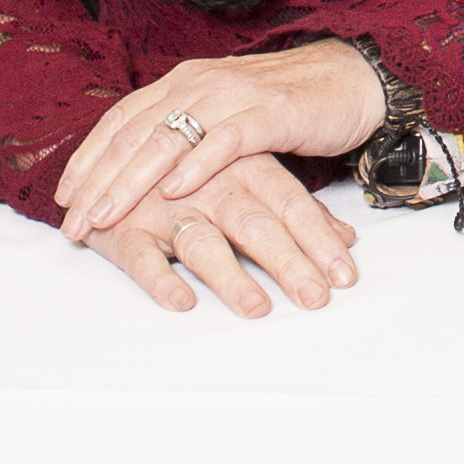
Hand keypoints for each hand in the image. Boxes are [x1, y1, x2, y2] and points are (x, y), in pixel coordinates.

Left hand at [56, 39, 390, 243]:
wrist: (351, 81)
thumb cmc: (285, 106)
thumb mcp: (223, 116)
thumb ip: (185, 134)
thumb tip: (139, 175)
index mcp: (184, 81)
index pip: (120, 119)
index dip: (88, 159)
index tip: (63, 199)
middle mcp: (200, 82)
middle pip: (134, 133)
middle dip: (98, 183)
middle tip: (73, 225)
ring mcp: (234, 95)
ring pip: (168, 137)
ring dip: (131, 182)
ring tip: (105, 216)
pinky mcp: (271, 113)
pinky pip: (225, 141)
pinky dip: (195, 166)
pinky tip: (172, 191)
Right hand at [78, 151, 357, 316]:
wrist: (115, 155)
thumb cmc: (196, 173)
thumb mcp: (250, 177)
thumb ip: (296, 207)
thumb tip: (347, 237)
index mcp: (244, 166)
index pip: (290, 204)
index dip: (318, 240)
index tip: (344, 277)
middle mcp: (209, 185)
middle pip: (254, 225)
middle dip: (287, 263)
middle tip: (314, 299)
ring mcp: (165, 207)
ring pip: (202, 243)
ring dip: (230, 277)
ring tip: (257, 309)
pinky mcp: (124, 229)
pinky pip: (141, 257)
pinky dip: (160, 279)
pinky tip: (183, 302)